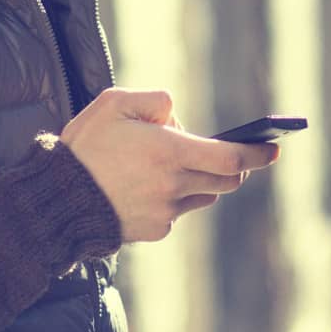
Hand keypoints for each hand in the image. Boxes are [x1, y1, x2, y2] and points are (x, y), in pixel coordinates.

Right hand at [61, 88, 277, 242]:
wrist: (56, 201)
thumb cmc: (85, 146)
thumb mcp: (114, 104)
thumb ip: (155, 100)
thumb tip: (177, 116)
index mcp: (170, 152)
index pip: (230, 156)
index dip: (257, 154)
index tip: (273, 150)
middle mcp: (174, 185)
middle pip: (226, 179)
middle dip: (236, 166)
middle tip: (229, 154)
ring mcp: (166, 212)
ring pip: (203, 195)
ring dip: (201, 180)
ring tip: (170, 166)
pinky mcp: (155, 231)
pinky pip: (177, 213)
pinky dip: (173, 199)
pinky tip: (144, 188)